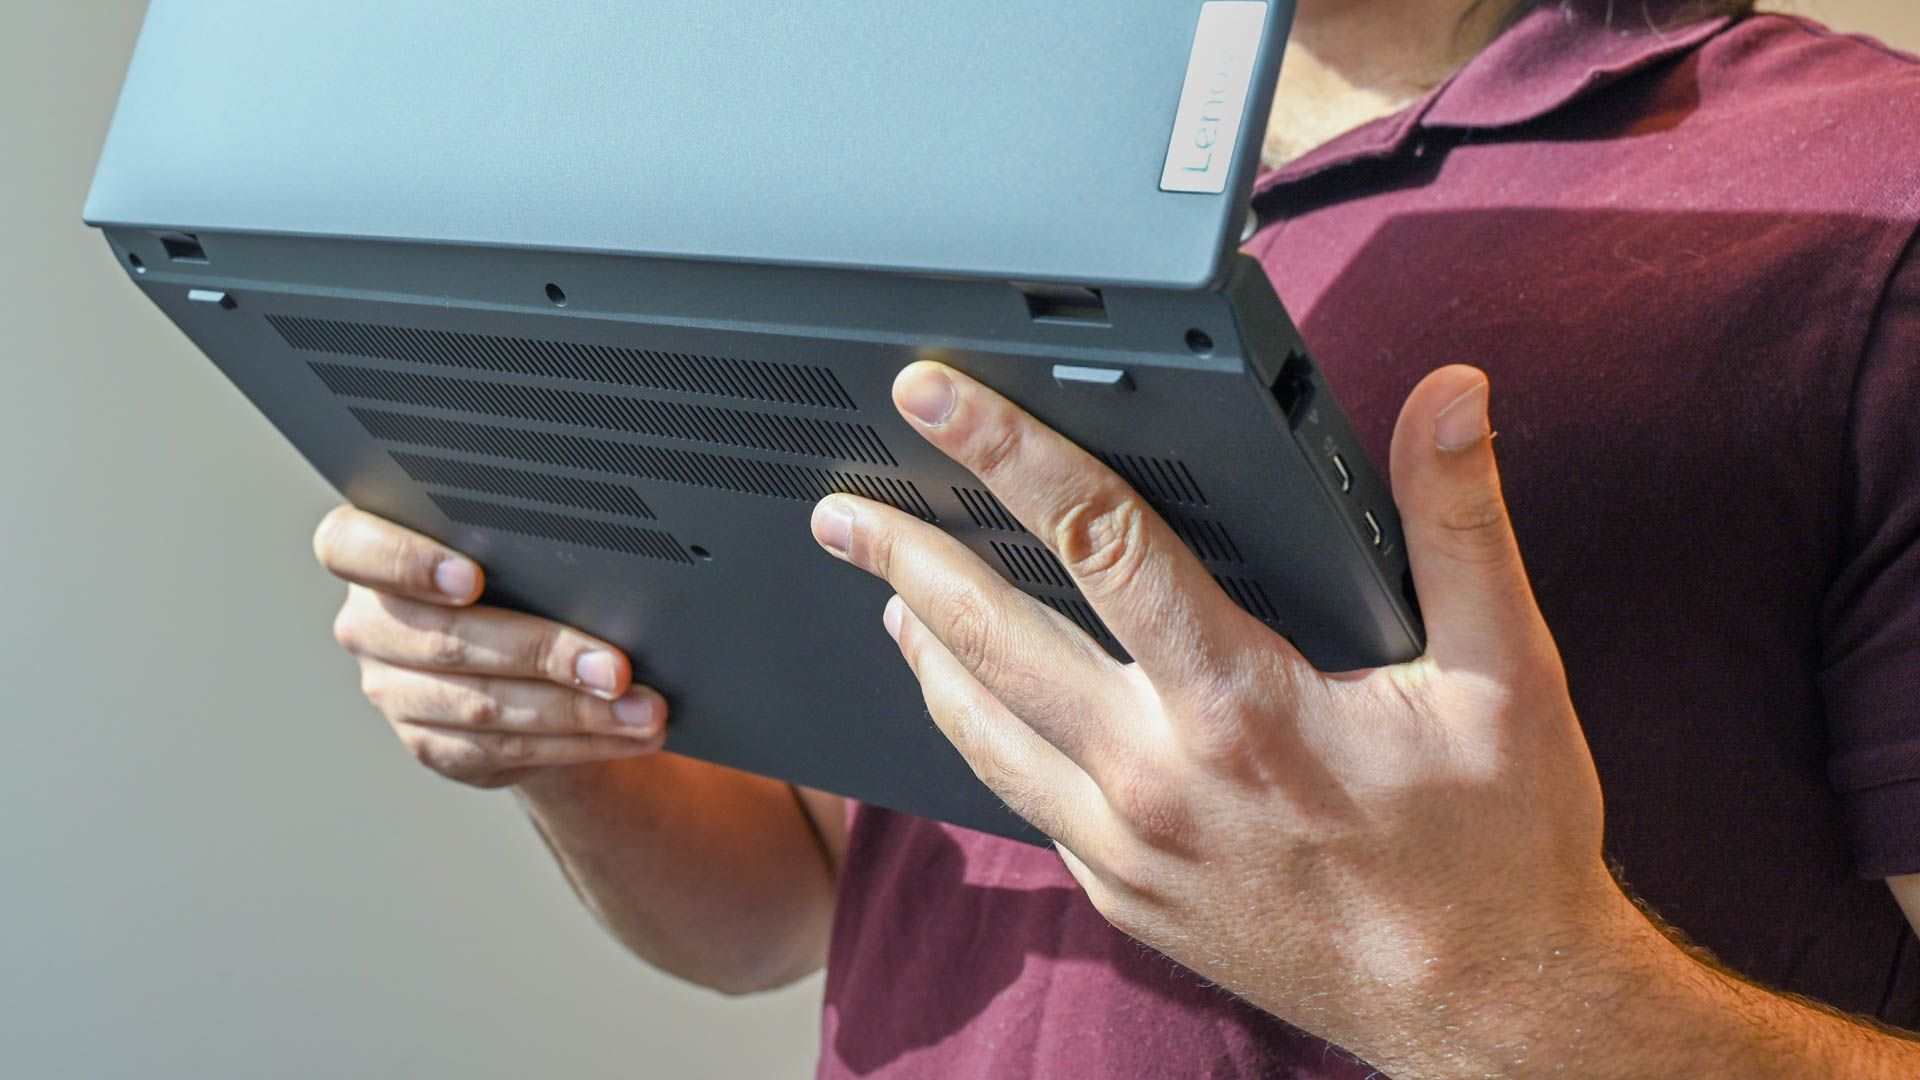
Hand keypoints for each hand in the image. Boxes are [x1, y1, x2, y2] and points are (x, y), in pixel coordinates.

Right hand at [314, 508, 666, 788]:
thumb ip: (528, 544)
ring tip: (642, 709)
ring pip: (483, 706)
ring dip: (577, 712)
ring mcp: (395, 690)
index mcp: (371, 551)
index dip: (406, 563)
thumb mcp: (519, 545)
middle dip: (543, 654)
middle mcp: (372, 623)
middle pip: (445, 642)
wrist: (529, 650)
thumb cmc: (523, 573)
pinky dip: (578, 743)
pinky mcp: (433, 743)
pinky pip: (506, 750)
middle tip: (614, 666)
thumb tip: (603, 566)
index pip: (350, 547)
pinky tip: (626, 732)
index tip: (474, 578)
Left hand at [808, 361, 1633, 1060]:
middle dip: (907, 557)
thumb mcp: (1506, 675)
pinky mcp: (1121, 893)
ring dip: (924, 650)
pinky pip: (1021, 797)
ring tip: (885, 594)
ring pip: (980, 729)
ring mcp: (1126, 847)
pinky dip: (979, 733)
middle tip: (844, 511)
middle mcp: (1156, 776)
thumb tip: (1449, 397)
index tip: (936, 399)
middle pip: (990, 637)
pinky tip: (970, 699)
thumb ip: (1458, 524)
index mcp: (1238, 702)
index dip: (1007, 452)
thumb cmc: (1494, 851)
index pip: (1095, 539)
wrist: (1482, 1009)